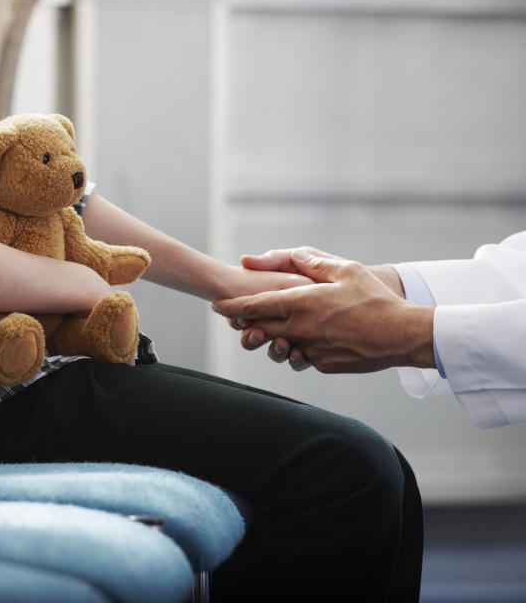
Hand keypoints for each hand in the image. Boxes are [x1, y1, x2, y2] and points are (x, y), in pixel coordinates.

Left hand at [212, 248, 435, 373]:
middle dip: (244, 324)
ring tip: (270, 330)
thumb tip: (291, 254)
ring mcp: (310, 350)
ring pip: (277, 346)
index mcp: (301, 304)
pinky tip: (303, 340)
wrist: (402, 335)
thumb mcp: (346, 270)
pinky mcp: (322, 364)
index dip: (232, 307)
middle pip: (259, 328)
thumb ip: (312, 263)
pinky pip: (301, 357)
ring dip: (269, 339)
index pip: (255, 306)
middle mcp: (300, 329)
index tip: (216, 306)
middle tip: (236, 318)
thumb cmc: (375, 299)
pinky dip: (297, 348)